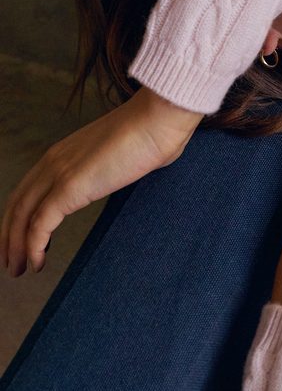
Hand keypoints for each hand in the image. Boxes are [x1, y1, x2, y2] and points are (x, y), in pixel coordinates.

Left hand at [1, 86, 202, 276]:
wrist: (158, 120)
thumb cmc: (153, 133)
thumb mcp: (127, 155)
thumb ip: (120, 166)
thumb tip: (135, 168)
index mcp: (63, 153)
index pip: (28, 190)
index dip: (19, 217)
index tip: (22, 239)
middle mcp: (53, 162)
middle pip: (17, 204)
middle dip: (9, 236)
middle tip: (10, 261)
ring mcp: (59, 174)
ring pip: (22, 216)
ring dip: (16, 247)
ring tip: (19, 269)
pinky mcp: (70, 188)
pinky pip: (41, 224)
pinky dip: (34, 246)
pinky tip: (37, 263)